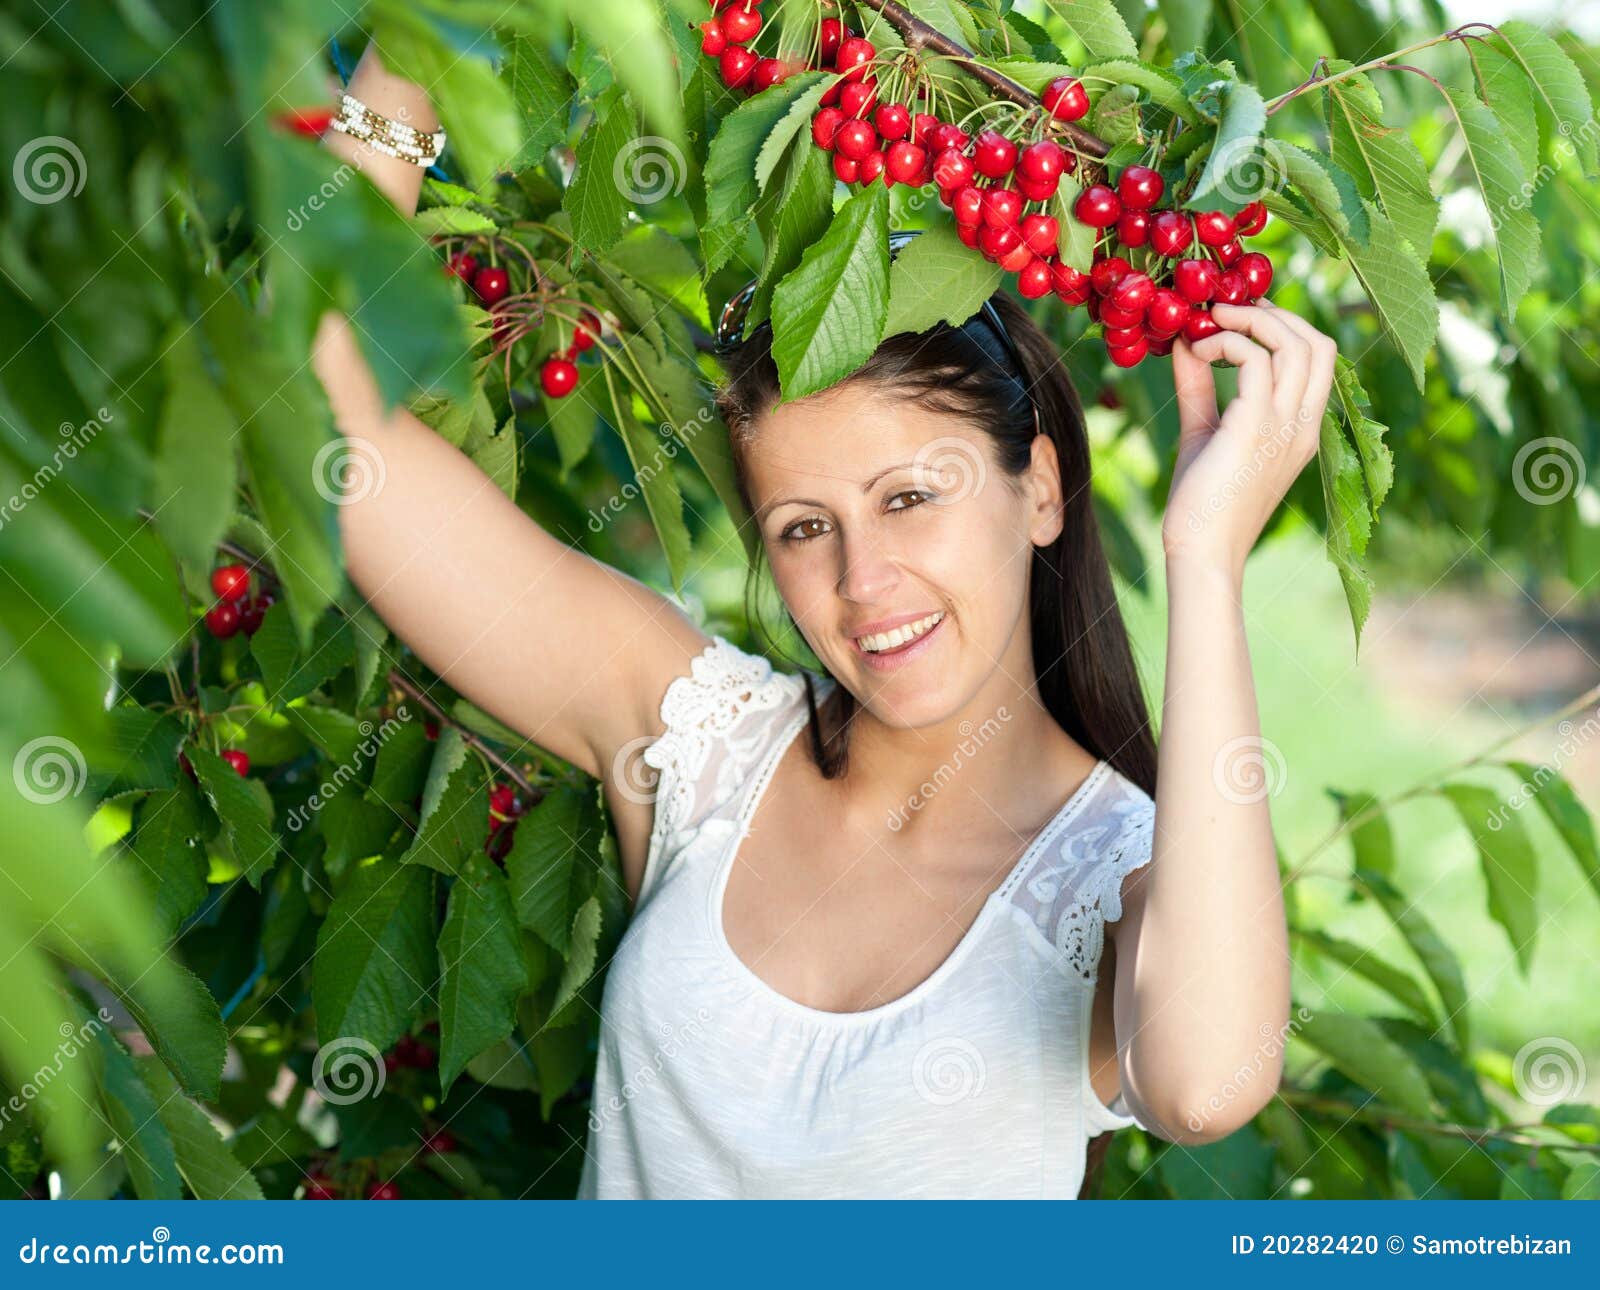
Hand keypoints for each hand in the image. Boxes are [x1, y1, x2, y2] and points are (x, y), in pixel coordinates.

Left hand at [1161, 302, 1335, 577]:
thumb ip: (1200, 388)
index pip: (1319, 358)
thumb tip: (1187, 344)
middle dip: (1274, 313)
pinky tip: (1198, 352)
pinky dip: (1226, 343)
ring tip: (1209, 322)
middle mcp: (1303, 425)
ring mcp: (1285, 426)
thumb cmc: (1201, 504)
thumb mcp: (1203, 432)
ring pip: (1295, 343)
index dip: (1284, 326)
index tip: (1239, 316)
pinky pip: (1254, 360)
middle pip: (1318, 342)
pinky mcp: (1255, 427)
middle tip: (1226, 308)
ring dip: (1250, 320)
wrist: (1199, 555)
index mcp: (1301, 428)